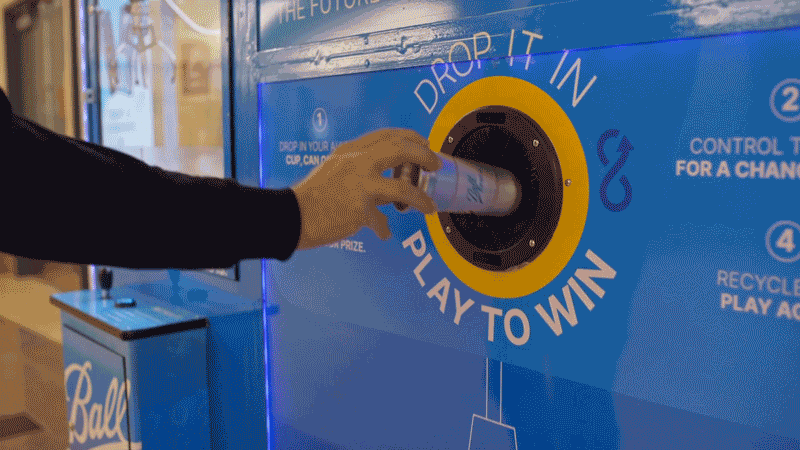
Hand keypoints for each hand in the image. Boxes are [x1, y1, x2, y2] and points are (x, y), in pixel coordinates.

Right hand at [291, 129, 440, 249]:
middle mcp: (357, 162)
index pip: (387, 135)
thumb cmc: (311, 196)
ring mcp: (360, 185)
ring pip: (403, 189)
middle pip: (401, 149)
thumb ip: (360, 173)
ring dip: (421, 199)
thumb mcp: (334, 171)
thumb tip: (383, 191)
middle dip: (424, 156)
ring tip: (430, 207)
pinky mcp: (360, 209)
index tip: (424, 143)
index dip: (411, 138)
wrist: (291, 215)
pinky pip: (381, 221)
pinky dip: (383, 227)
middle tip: (435, 165)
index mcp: (350, 150)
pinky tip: (384, 233)